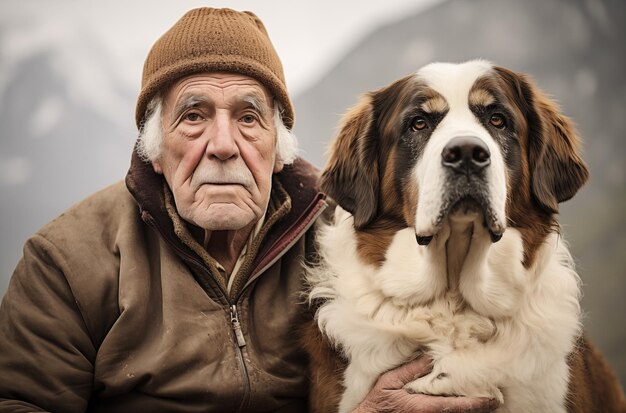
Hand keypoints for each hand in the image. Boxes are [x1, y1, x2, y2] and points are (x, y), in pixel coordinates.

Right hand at [352, 357, 499, 412]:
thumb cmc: (377, 402)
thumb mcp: (390, 381)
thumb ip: (411, 370)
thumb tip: (430, 357)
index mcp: (424, 406)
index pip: (457, 405)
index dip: (477, 403)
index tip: (493, 400)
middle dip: (478, 406)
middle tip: (494, 398)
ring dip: (468, 408)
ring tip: (484, 401)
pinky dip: (456, 409)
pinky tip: (461, 403)